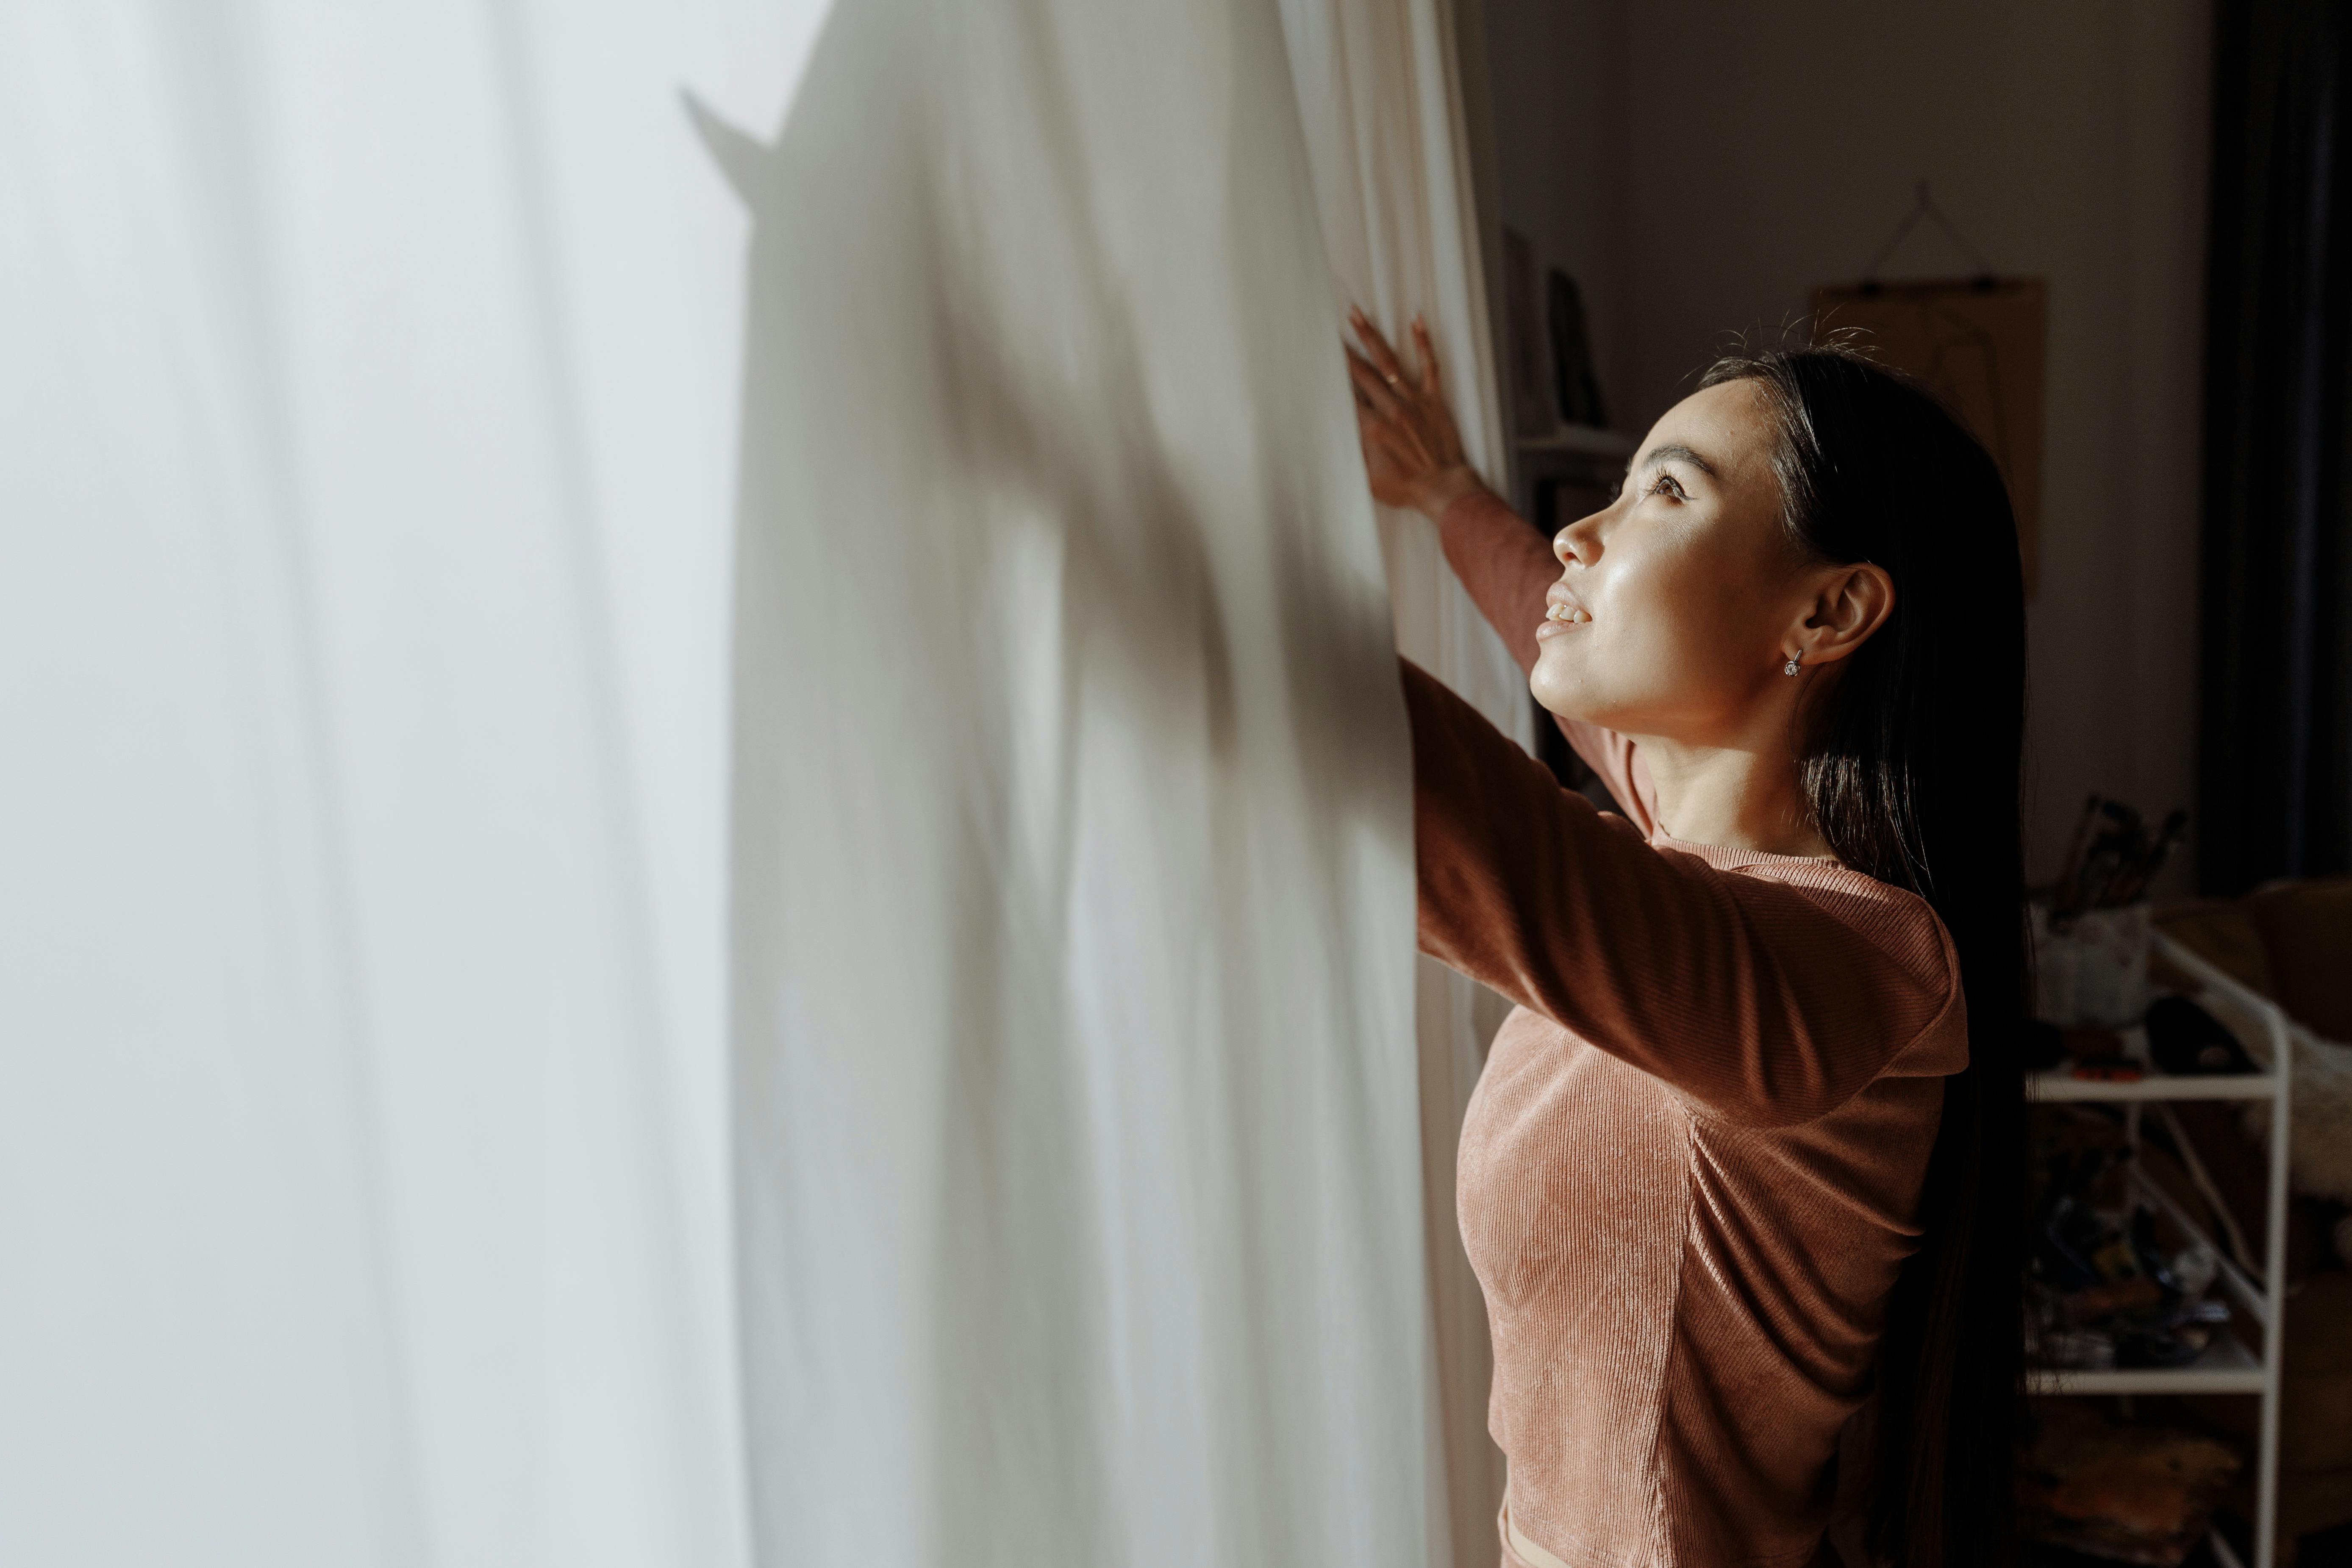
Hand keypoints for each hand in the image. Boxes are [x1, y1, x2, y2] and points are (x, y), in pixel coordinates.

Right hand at [1344, 307, 1486, 519]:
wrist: (1442, 488)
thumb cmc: (1403, 487)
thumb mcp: (1367, 476)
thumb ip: (1353, 450)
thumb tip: (1340, 428)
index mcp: (1371, 428)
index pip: (1345, 393)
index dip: (1330, 374)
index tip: (1317, 355)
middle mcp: (1390, 409)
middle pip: (1361, 372)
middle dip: (1343, 348)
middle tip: (1328, 327)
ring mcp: (1413, 401)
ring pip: (1388, 362)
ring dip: (1370, 336)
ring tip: (1357, 314)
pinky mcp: (1433, 400)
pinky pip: (1428, 366)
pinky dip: (1423, 342)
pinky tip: (1416, 320)